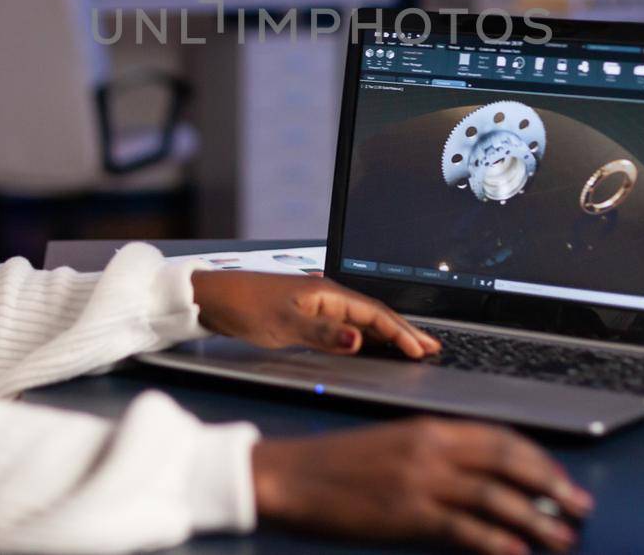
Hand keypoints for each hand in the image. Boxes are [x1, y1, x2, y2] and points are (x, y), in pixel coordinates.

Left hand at [189, 270, 439, 357]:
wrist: (212, 299)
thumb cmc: (245, 308)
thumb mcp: (284, 325)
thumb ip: (324, 333)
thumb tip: (360, 338)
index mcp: (327, 293)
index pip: (374, 314)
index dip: (400, 332)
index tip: (422, 350)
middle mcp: (327, 295)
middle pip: (374, 314)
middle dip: (404, 331)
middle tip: (432, 348)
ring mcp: (317, 304)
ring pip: (362, 319)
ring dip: (388, 333)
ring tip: (412, 346)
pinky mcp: (307, 314)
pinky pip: (347, 324)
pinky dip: (366, 334)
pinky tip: (371, 343)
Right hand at [252, 417, 591, 554]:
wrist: (292, 474)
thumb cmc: (338, 464)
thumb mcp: (394, 446)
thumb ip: (436, 455)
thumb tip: (483, 478)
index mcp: (430, 427)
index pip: (499, 436)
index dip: (537, 458)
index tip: (560, 478)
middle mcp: (432, 447)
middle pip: (508, 461)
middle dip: (550, 484)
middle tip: (579, 505)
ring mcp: (421, 480)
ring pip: (495, 496)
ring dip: (535, 517)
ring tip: (561, 536)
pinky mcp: (408, 512)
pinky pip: (464, 528)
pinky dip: (496, 541)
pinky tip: (517, 552)